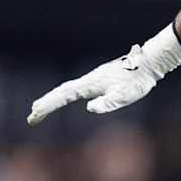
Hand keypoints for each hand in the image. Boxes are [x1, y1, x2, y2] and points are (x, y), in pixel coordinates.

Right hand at [27, 25, 180, 124]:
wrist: (147, 64)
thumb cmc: (137, 81)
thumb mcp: (125, 96)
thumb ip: (108, 103)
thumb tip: (90, 108)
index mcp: (90, 84)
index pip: (64, 96)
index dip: (48, 105)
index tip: (35, 114)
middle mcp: (88, 81)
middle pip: (61, 92)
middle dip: (45, 104)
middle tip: (32, 117)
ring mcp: (92, 80)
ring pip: (66, 90)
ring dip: (52, 99)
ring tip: (39, 109)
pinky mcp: (97, 80)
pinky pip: (74, 89)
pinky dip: (63, 95)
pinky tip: (62, 99)